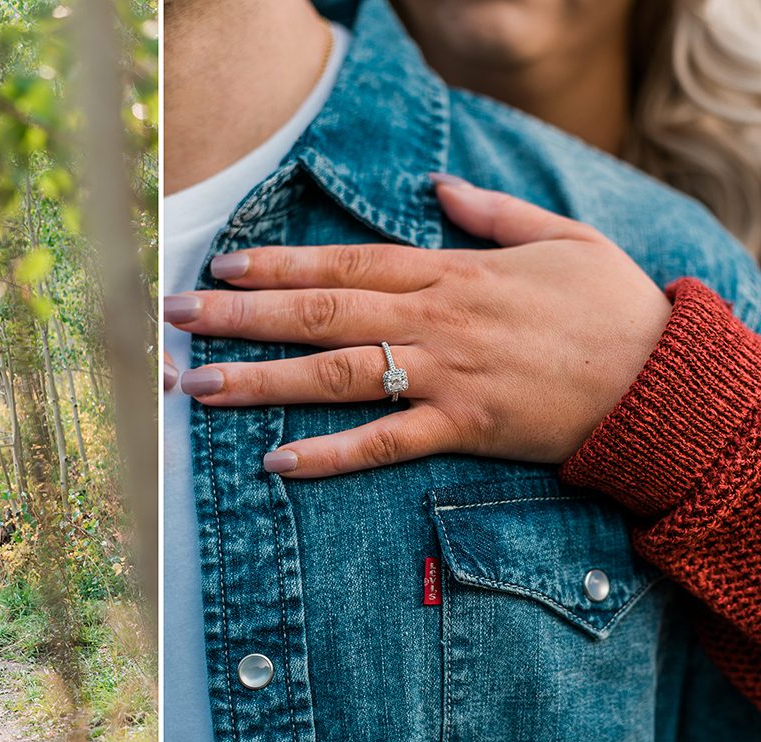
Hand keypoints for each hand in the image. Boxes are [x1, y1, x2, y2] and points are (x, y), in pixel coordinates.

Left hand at [166, 177, 671, 477]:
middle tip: (175, 317)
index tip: (223, 263)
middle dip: (242, 314)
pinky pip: (384, 443)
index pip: (346, 263)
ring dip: (261, 380)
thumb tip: (438, 185)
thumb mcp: (559, 236)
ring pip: (336, 373)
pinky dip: (329, 453)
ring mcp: (445, 375)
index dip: (279, 262)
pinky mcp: (462, 427)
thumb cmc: (610, 306)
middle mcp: (435, 320)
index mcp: (450, 273)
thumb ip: (490, 210)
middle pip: (321, 312)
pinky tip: (276, 461)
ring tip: (197, 385)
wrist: (660, 380)